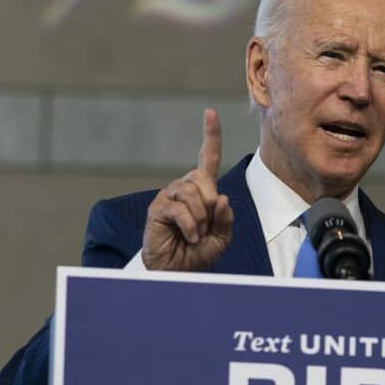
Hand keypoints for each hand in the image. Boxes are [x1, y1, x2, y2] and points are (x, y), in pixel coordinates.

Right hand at [142, 109, 234, 270]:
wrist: (179, 271)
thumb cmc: (199, 252)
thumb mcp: (222, 236)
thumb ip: (226, 217)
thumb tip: (221, 198)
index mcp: (203, 190)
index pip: (208, 158)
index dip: (210, 135)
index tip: (209, 112)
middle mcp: (185, 187)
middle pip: (203, 178)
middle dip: (211, 203)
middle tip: (206, 225)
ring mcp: (169, 196)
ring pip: (192, 194)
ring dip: (200, 219)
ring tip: (196, 234)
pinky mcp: (158, 208)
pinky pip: (180, 209)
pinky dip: (190, 226)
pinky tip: (189, 236)